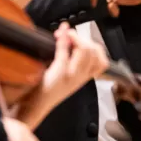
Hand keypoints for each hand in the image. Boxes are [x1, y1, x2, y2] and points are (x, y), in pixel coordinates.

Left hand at [14, 22, 110, 136]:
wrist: (38, 104)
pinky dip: (63, 39)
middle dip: (84, 38)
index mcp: (84, 77)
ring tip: (66, 35)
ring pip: (85, 50)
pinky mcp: (60, 71)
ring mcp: (71, 73)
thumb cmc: (48, 89)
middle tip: (71, 36)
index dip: (95, 46)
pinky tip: (59, 35)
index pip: (102, 61)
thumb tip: (67, 36)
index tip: (83, 41)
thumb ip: (70, 59)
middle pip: (93, 52)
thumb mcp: (66, 76)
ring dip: (76, 37)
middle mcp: (81, 76)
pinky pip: (65, 51)